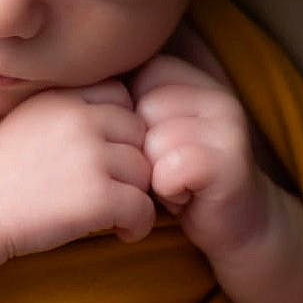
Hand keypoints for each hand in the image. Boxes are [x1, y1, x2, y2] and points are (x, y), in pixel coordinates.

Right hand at [0, 80, 154, 259]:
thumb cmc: (5, 168)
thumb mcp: (34, 115)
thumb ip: (73, 107)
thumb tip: (124, 113)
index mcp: (64, 96)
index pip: (121, 96)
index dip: (120, 124)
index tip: (107, 149)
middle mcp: (80, 119)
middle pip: (139, 132)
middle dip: (131, 157)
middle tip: (114, 182)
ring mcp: (90, 156)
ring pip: (144, 170)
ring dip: (135, 192)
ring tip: (114, 208)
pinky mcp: (97, 196)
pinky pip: (143, 207)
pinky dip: (137, 224)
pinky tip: (119, 230)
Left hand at [131, 50, 270, 261]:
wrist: (235, 226)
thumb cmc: (177, 175)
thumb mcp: (147, 129)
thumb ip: (123, 103)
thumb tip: (67, 84)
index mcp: (189, 76)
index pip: (129, 86)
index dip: (128, 124)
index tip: (149, 143)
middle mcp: (213, 93)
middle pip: (138, 115)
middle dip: (141, 152)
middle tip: (166, 168)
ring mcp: (227, 124)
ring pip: (153, 143)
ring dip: (155, 174)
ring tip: (177, 182)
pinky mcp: (230, 160)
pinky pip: (171, 170)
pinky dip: (169, 191)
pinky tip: (186, 195)